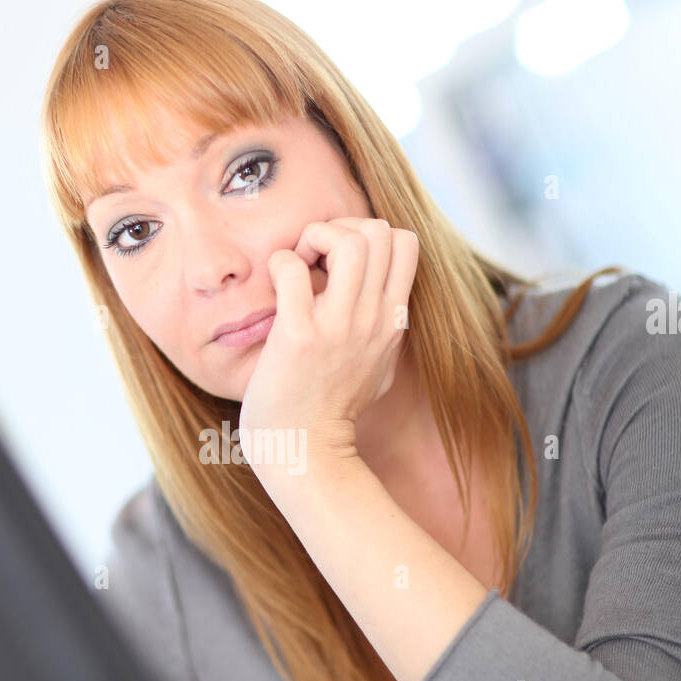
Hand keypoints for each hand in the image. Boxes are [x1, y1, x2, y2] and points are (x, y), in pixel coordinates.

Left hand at [238, 217, 417, 473]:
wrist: (306, 452)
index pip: (406, 243)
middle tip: (314, 258)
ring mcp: (339, 326)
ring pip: (348, 239)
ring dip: (315, 238)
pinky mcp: (299, 334)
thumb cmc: (332, 411)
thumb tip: (388, 305)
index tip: (338, 262)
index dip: (368, 234)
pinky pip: (292, 269)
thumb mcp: (378, 366)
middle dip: (341, 228)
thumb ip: (384, 332)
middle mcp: (374, 319)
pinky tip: (275, 286)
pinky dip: (280, 264)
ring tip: (299, 267)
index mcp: (393, 321)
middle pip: (380, 231)